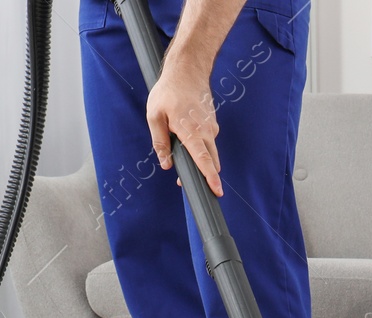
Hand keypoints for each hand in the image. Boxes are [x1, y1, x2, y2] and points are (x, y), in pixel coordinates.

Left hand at [146, 58, 222, 196]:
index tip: (217, 191)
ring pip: (210, 152)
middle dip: (204, 175)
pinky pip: (208, 142)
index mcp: (192, 131)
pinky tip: (186, 137)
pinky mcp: (212, 125)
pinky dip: (200, 147)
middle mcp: (207, 132)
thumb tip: (166, 164)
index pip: (204, 160)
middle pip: (211, 162)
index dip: (210, 178)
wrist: (187, 71)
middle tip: (186, 182)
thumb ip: (159, 142)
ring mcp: (212, 128)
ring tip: (181, 155)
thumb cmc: (168, 92)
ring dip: (200, 160)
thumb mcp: (154, 116)